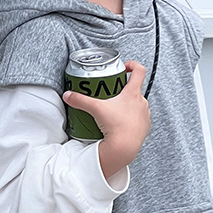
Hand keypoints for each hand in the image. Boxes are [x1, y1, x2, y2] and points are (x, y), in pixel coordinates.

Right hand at [63, 60, 150, 178]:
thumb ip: (80, 100)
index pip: (139, 70)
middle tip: (112, 92)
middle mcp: (142, 102)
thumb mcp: (95, 109)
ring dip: (128, 104)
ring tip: (116, 109)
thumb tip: (68, 95)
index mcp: (133, 93)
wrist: (125, 148)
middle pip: (135, 89)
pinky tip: (121, 122)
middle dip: (124, 89)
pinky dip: (131, 118)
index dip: (132, 65)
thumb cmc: (115, 127)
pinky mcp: (145, 127)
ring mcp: (145, 115)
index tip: (124, 67)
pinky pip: (139, 118)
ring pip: (137, 104)